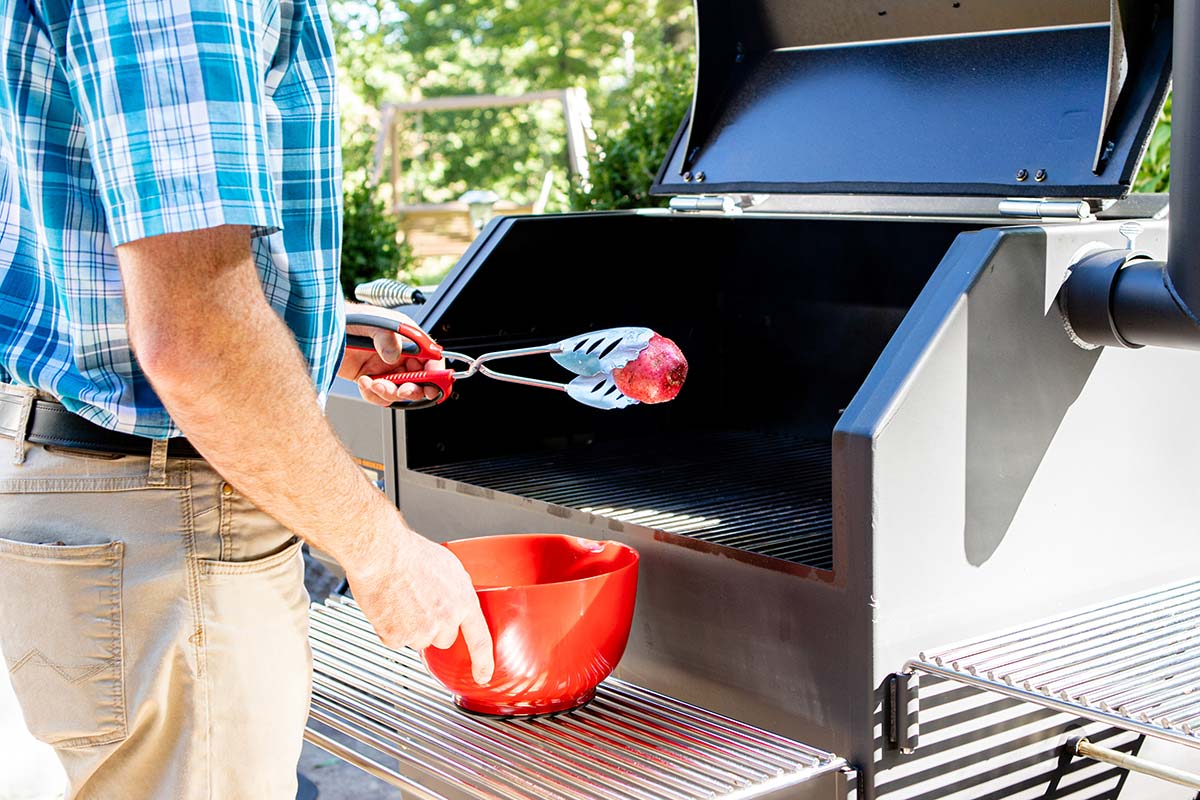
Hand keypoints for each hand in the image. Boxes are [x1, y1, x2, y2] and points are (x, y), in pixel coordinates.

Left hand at [340, 306, 445, 406]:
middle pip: (420, 380)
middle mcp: (400, 355)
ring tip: (375, 384)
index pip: (432, 358)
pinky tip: (364, 383)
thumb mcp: (373, 323)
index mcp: (408, 339)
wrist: (324, 329)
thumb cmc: (351, 319)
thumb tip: (394, 356)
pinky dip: (373, 395)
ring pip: (400, 391)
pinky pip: (380, 396)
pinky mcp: (371, 379)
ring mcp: (386, 369)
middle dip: (414, 388)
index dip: (436, 372)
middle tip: (403, 389)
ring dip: (389, 393)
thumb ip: (387, 338)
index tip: (434, 383)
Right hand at [345, 523, 494, 683]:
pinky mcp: (396, 637)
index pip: (480, 640)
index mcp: (462, 601)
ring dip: (411, 627)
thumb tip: (458, 599)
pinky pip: (395, 640)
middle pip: (443, 639)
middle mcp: (444, 620)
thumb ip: (457, 591)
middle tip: (420, 604)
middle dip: (434, 627)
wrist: (381, 553)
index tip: (482, 675)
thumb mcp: (449, 567)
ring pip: (417, 640)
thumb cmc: (411, 553)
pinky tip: (389, 607)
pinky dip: (390, 628)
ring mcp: (420, 631)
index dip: (483, 661)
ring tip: (402, 599)